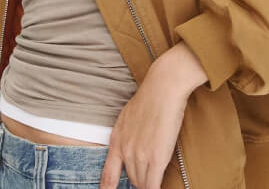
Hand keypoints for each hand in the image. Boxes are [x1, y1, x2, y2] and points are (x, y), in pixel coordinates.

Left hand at [99, 42, 207, 188]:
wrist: (162, 90)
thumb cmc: (149, 101)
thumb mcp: (128, 119)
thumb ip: (127, 137)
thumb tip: (133, 148)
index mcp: (116, 141)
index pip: (108, 175)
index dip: (107, 188)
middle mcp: (125, 150)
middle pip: (131, 179)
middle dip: (140, 181)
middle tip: (148, 178)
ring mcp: (139, 156)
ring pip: (142, 183)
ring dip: (148, 184)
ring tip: (155, 179)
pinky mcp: (156, 158)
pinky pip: (153, 186)